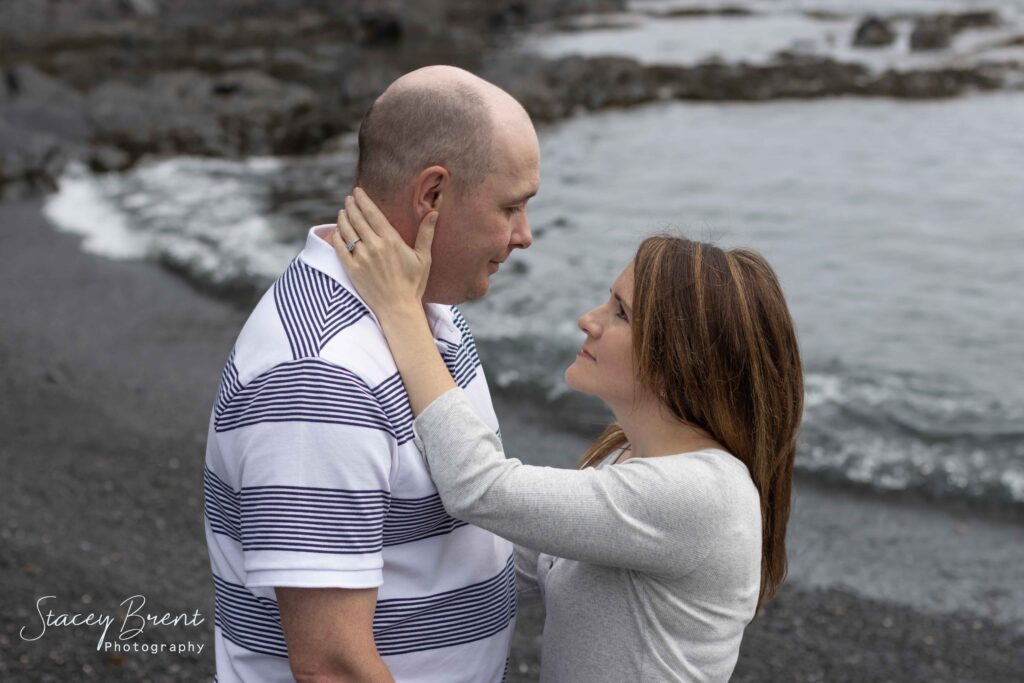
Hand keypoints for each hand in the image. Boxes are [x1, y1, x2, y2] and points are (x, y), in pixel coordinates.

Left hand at [332, 187, 437, 316]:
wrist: (398, 308)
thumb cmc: (413, 284)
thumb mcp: (424, 258)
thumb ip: (426, 233)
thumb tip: (434, 212)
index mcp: (391, 240)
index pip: (372, 213)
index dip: (363, 200)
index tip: (358, 191)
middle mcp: (374, 246)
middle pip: (357, 218)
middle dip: (351, 205)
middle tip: (349, 198)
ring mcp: (361, 258)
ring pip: (346, 231)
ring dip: (343, 218)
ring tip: (343, 212)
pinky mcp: (351, 269)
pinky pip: (339, 247)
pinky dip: (337, 236)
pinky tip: (337, 231)